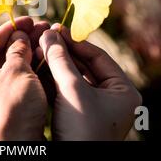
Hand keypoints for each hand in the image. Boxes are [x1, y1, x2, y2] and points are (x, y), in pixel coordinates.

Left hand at [0, 17, 49, 139]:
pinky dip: (37, 70)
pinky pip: (25, 82)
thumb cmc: (11, 109)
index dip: (10, 27)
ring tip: (51, 38)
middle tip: (44, 27)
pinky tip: (51, 58)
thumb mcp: (16, 72)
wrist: (18, 149)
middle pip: (5, 53)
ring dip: (34, 53)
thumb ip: (19, 50)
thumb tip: (21, 35)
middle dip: (25, 39)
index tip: (28, 18)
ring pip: (17, 67)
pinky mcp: (14, 105)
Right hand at [36, 24, 141, 140]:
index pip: (98, 56)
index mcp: (123, 91)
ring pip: (73, 78)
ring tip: (37, 49)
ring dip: (55, 64)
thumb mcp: (72, 91)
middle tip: (44, 37)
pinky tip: (37, 68)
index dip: (75, 41)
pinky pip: (66, 91)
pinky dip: (52, 80)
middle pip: (84, 66)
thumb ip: (60, 59)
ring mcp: (95, 108)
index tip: (54, 29)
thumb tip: (49, 33)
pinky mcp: (79, 116)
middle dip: (62, 52)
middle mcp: (112, 98)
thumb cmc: (82, 131)